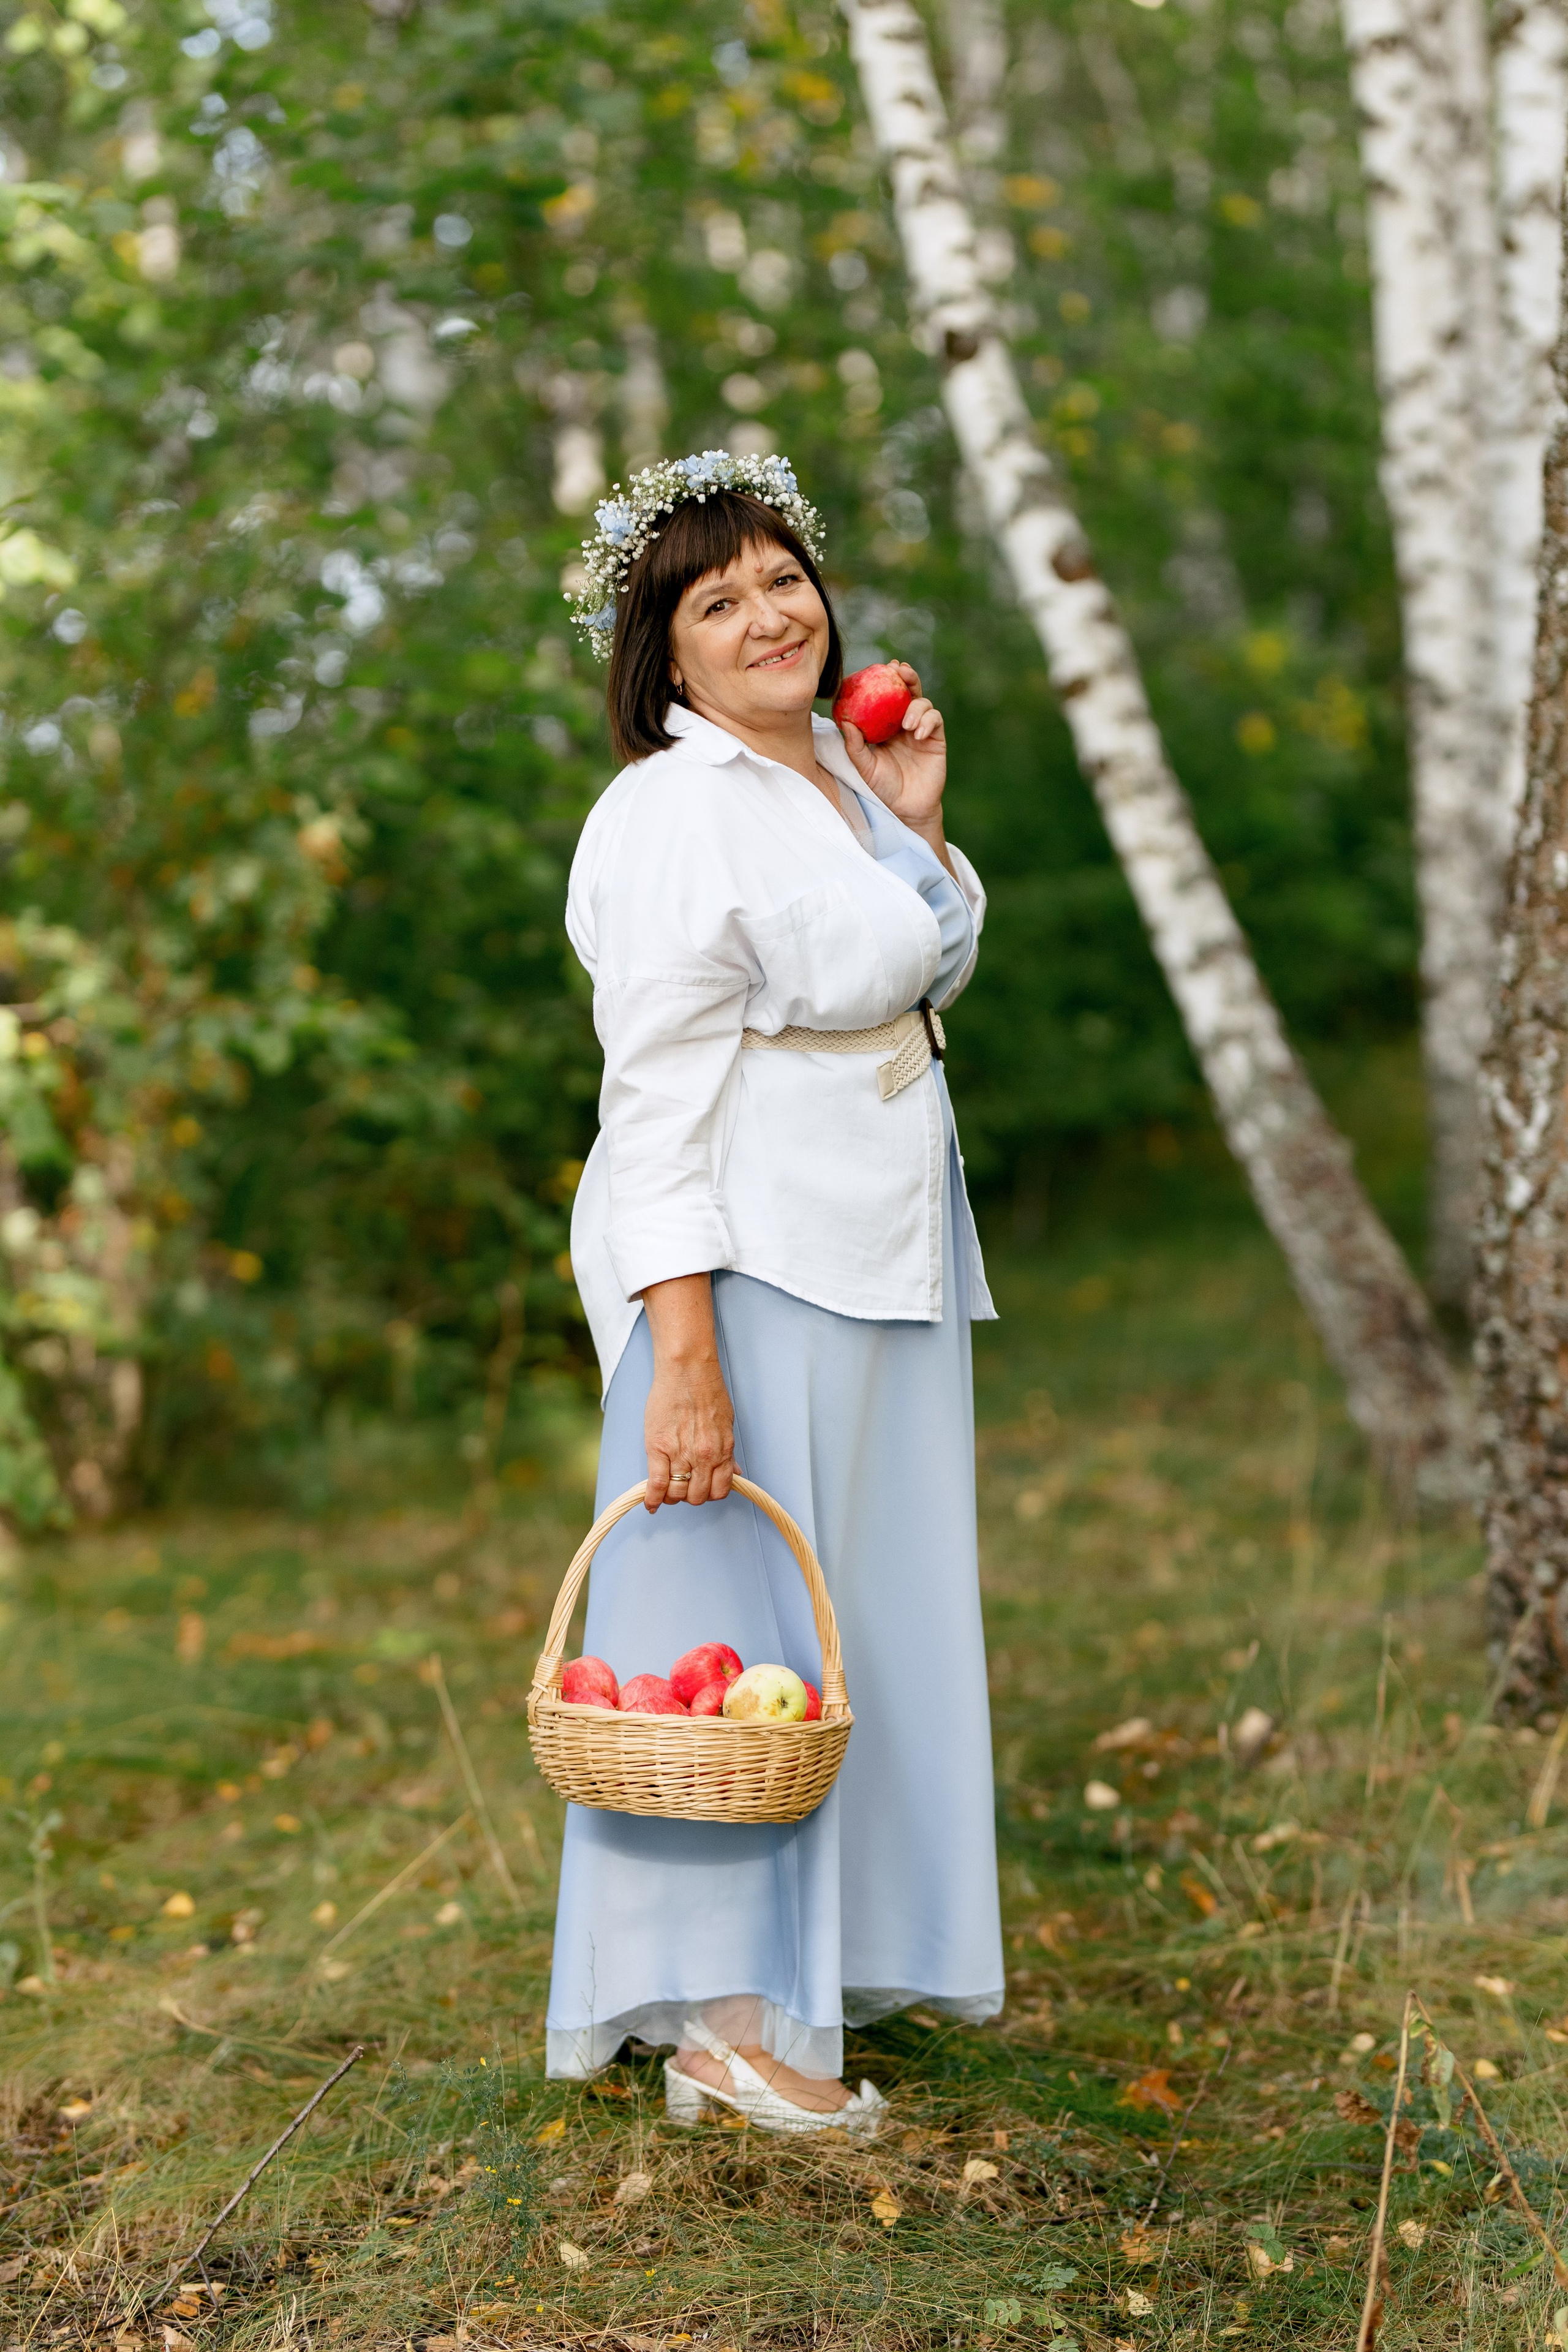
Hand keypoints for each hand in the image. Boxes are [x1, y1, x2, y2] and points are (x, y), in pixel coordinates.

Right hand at [641, 1274, 735, 1509]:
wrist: (687, 1370)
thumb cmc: (707, 1391)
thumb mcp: (726, 1424)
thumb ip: (727, 1452)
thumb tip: (734, 1473)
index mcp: (722, 1452)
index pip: (719, 1491)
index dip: (709, 1494)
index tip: (702, 1490)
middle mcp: (704, 1458)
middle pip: (697, 1496)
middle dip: (690, 1496)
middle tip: (683, 1486)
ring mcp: (680, 1455)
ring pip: (677, 1494)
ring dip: (672, 1496)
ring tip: (667, 1488)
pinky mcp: (658, 1449)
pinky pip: (655, 1485)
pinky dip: (652, 1499)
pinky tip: (649, 1503)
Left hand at [837, 662, 946, 836]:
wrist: (905, 809)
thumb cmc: (882, 788)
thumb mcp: (864, 766)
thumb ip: (855, 745)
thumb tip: (844, 722)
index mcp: (885, 724)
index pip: (887, 695)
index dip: (885, 679)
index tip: (880, 667)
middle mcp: (904, 723)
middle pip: (909, 691)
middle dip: (907, 677)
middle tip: (899, 671)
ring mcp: (922, 730)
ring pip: (923, 703)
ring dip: (915, 707)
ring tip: (906, 725)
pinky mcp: (936, 739)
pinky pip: (935, 720)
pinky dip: (927, 721)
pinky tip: (918, 733)